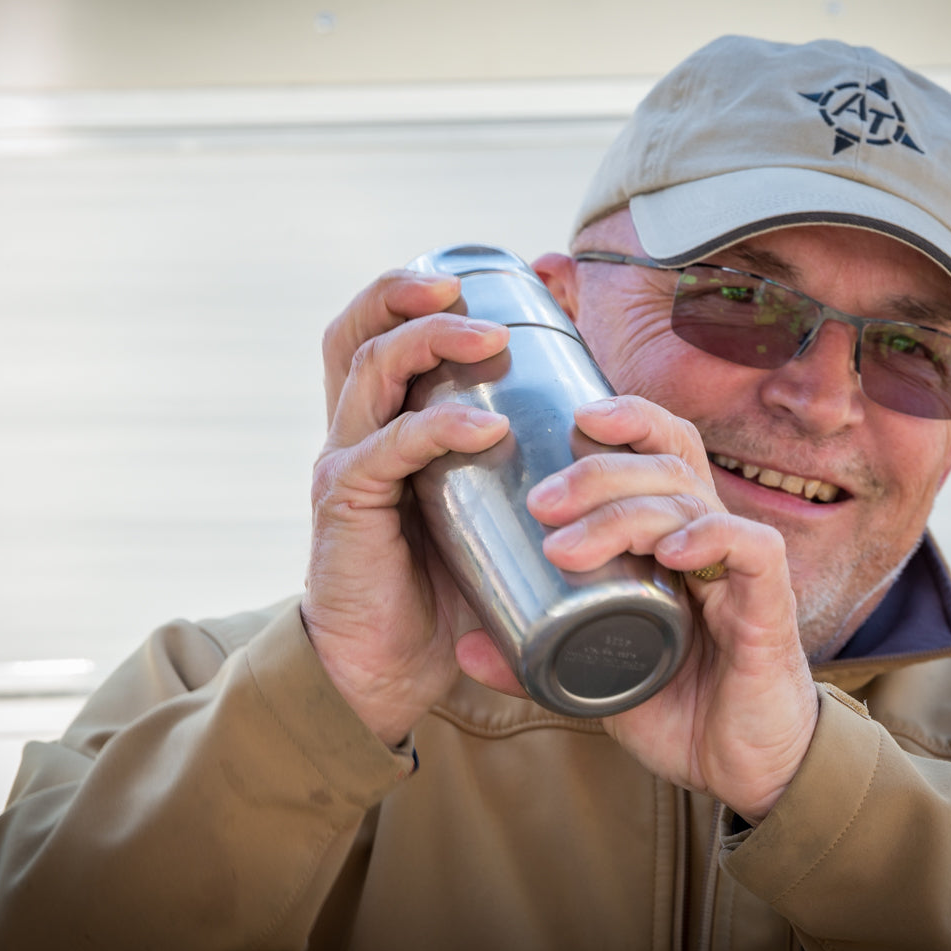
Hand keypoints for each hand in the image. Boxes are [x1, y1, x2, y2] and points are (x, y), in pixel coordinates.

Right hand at [301, 270, 510, 745]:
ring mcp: (345, 464)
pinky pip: (384, 449)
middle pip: (360, 330)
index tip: (480, 280)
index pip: (378, 331)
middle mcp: (354, 430)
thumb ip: (523, 468)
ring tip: (489, 335)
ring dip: (430, 340)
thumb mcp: (489, 511)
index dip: (413, 292)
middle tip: (470, 291)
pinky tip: (483, 426)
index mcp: (382, 422)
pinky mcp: (346, 507)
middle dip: (408, 293)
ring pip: (370, 370)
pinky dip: (436, 428)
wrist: (392, 670)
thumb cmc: (451, 586)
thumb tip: (605, 428)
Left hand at [456, 396, 819, 821]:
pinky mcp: (769, 607)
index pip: (660, 450)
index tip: (571, 420)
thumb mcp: (593, 676)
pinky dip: (710, 538)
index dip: (626, 418)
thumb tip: (463, 647)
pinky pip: (751, 549)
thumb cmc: (677, 705)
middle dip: (598, 472)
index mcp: (675, 535)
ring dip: (625, 514)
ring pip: (692, 503)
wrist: (741, 768)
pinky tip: (669, 551)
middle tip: (539, 503)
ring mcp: (741, 570)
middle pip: (665, 465)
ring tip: (564, 547)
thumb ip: (535, 659)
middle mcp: (710, 538)